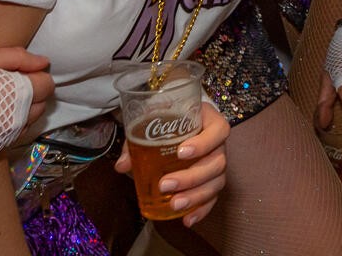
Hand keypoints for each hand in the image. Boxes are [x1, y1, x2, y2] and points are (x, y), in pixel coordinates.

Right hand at [0, 48, 54, 159]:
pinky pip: (7, 139)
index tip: (21, 73)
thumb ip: (19, 58)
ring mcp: (2, 140)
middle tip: (8, 86)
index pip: (47, 86)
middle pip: (40, 107)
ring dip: (20, 113)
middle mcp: (16, 121)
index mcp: (19, 95)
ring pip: (26, 125)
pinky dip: (3, 128)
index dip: (37, 76)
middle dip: (32, 95)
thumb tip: (44, 63)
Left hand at [116, 101, 227, 225]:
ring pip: (216, 183)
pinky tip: (187, 220)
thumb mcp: (154, 123)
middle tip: (165, 185)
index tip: (181, 152)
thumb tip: (122, 165)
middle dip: (191, 177)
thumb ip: (138, 140)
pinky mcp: (212, 182)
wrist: (177, 125)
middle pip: (217, 163)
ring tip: (174, 205)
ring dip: (195, 196)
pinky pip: (212, 198)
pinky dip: (201, 210)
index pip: (219, 130)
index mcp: (210, 122)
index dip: (204, 143)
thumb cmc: (169, 121)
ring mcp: (217, 165)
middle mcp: (219, 145)